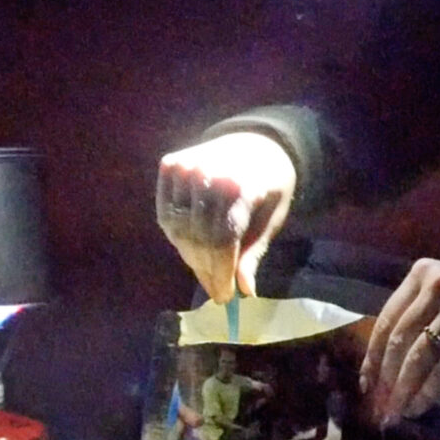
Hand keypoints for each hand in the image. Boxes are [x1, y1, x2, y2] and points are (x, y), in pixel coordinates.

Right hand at [155, 132, 294, 302]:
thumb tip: (245, 291)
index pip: (223, 240)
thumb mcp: (273, 217)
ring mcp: (184, 167)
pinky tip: (192, 249)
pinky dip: (177, 237)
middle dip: (207, 272)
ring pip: (180, 230)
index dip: (221, 273)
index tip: (225, 298)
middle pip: (199, 239)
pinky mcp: (169, 165)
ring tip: (206, 273)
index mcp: (241, 185)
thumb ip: (255, 251)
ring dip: (191, 258)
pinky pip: (166, 214)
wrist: (255, 141)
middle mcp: (208, 173)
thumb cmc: (269, 184)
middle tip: (216, 292)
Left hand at [360, 258, 439, 427]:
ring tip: (397, 411)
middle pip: (401, 337)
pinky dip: (431, 388)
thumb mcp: (433, 297)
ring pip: (422, 353)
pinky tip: (420, 405)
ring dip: (405, 387)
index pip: (386, 319)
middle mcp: (438, 284)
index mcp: (420, 274)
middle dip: (387, 377)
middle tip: (380, 406)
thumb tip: (375, 373)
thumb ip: (408, 320)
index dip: (373, 356)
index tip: (366, 386)